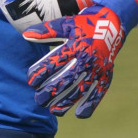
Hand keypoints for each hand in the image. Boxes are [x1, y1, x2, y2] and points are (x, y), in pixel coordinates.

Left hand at [23, 0, 137, 117]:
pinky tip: (80, 114)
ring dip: (67, 101)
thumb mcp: (65, 23)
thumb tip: (25, 35)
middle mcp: (87, 58)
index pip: (55, 62)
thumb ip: (45, 31)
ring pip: (82, 88)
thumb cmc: (83, 24)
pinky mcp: (106, 74)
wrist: (112, 23)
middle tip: (39, 100)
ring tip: (54, 111)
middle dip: (51, 91)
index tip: (30, 82)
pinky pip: (99, 92)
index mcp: (75, 45)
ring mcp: (98, 68)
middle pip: (67, 79)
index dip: (41, 72)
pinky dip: (91, 104)